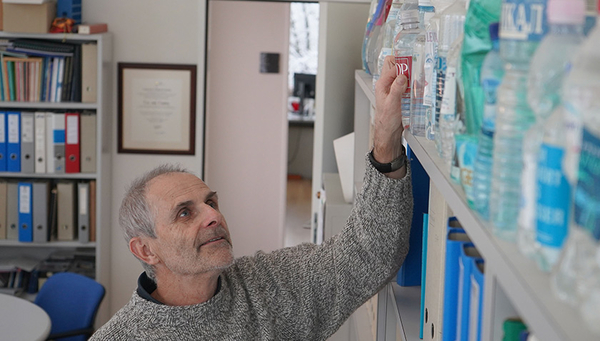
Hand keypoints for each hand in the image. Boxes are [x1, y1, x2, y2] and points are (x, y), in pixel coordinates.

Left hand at [373, 56, 407, 177]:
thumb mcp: (392, 104)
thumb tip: (401, 76)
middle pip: (395, 66)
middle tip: (416, 65)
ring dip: (409, 72)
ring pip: (401, 73)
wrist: (389, 132)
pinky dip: (412, 81)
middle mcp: (387, 84)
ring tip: (419, 74)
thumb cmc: (387, 120)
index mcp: (382, 84)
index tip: (413, 62)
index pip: (392, 66)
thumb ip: (396, 89)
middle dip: (405, 63)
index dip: (402, 63)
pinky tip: (418, 84)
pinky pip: (406, 82)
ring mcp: (393, 88)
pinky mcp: (399, 93)